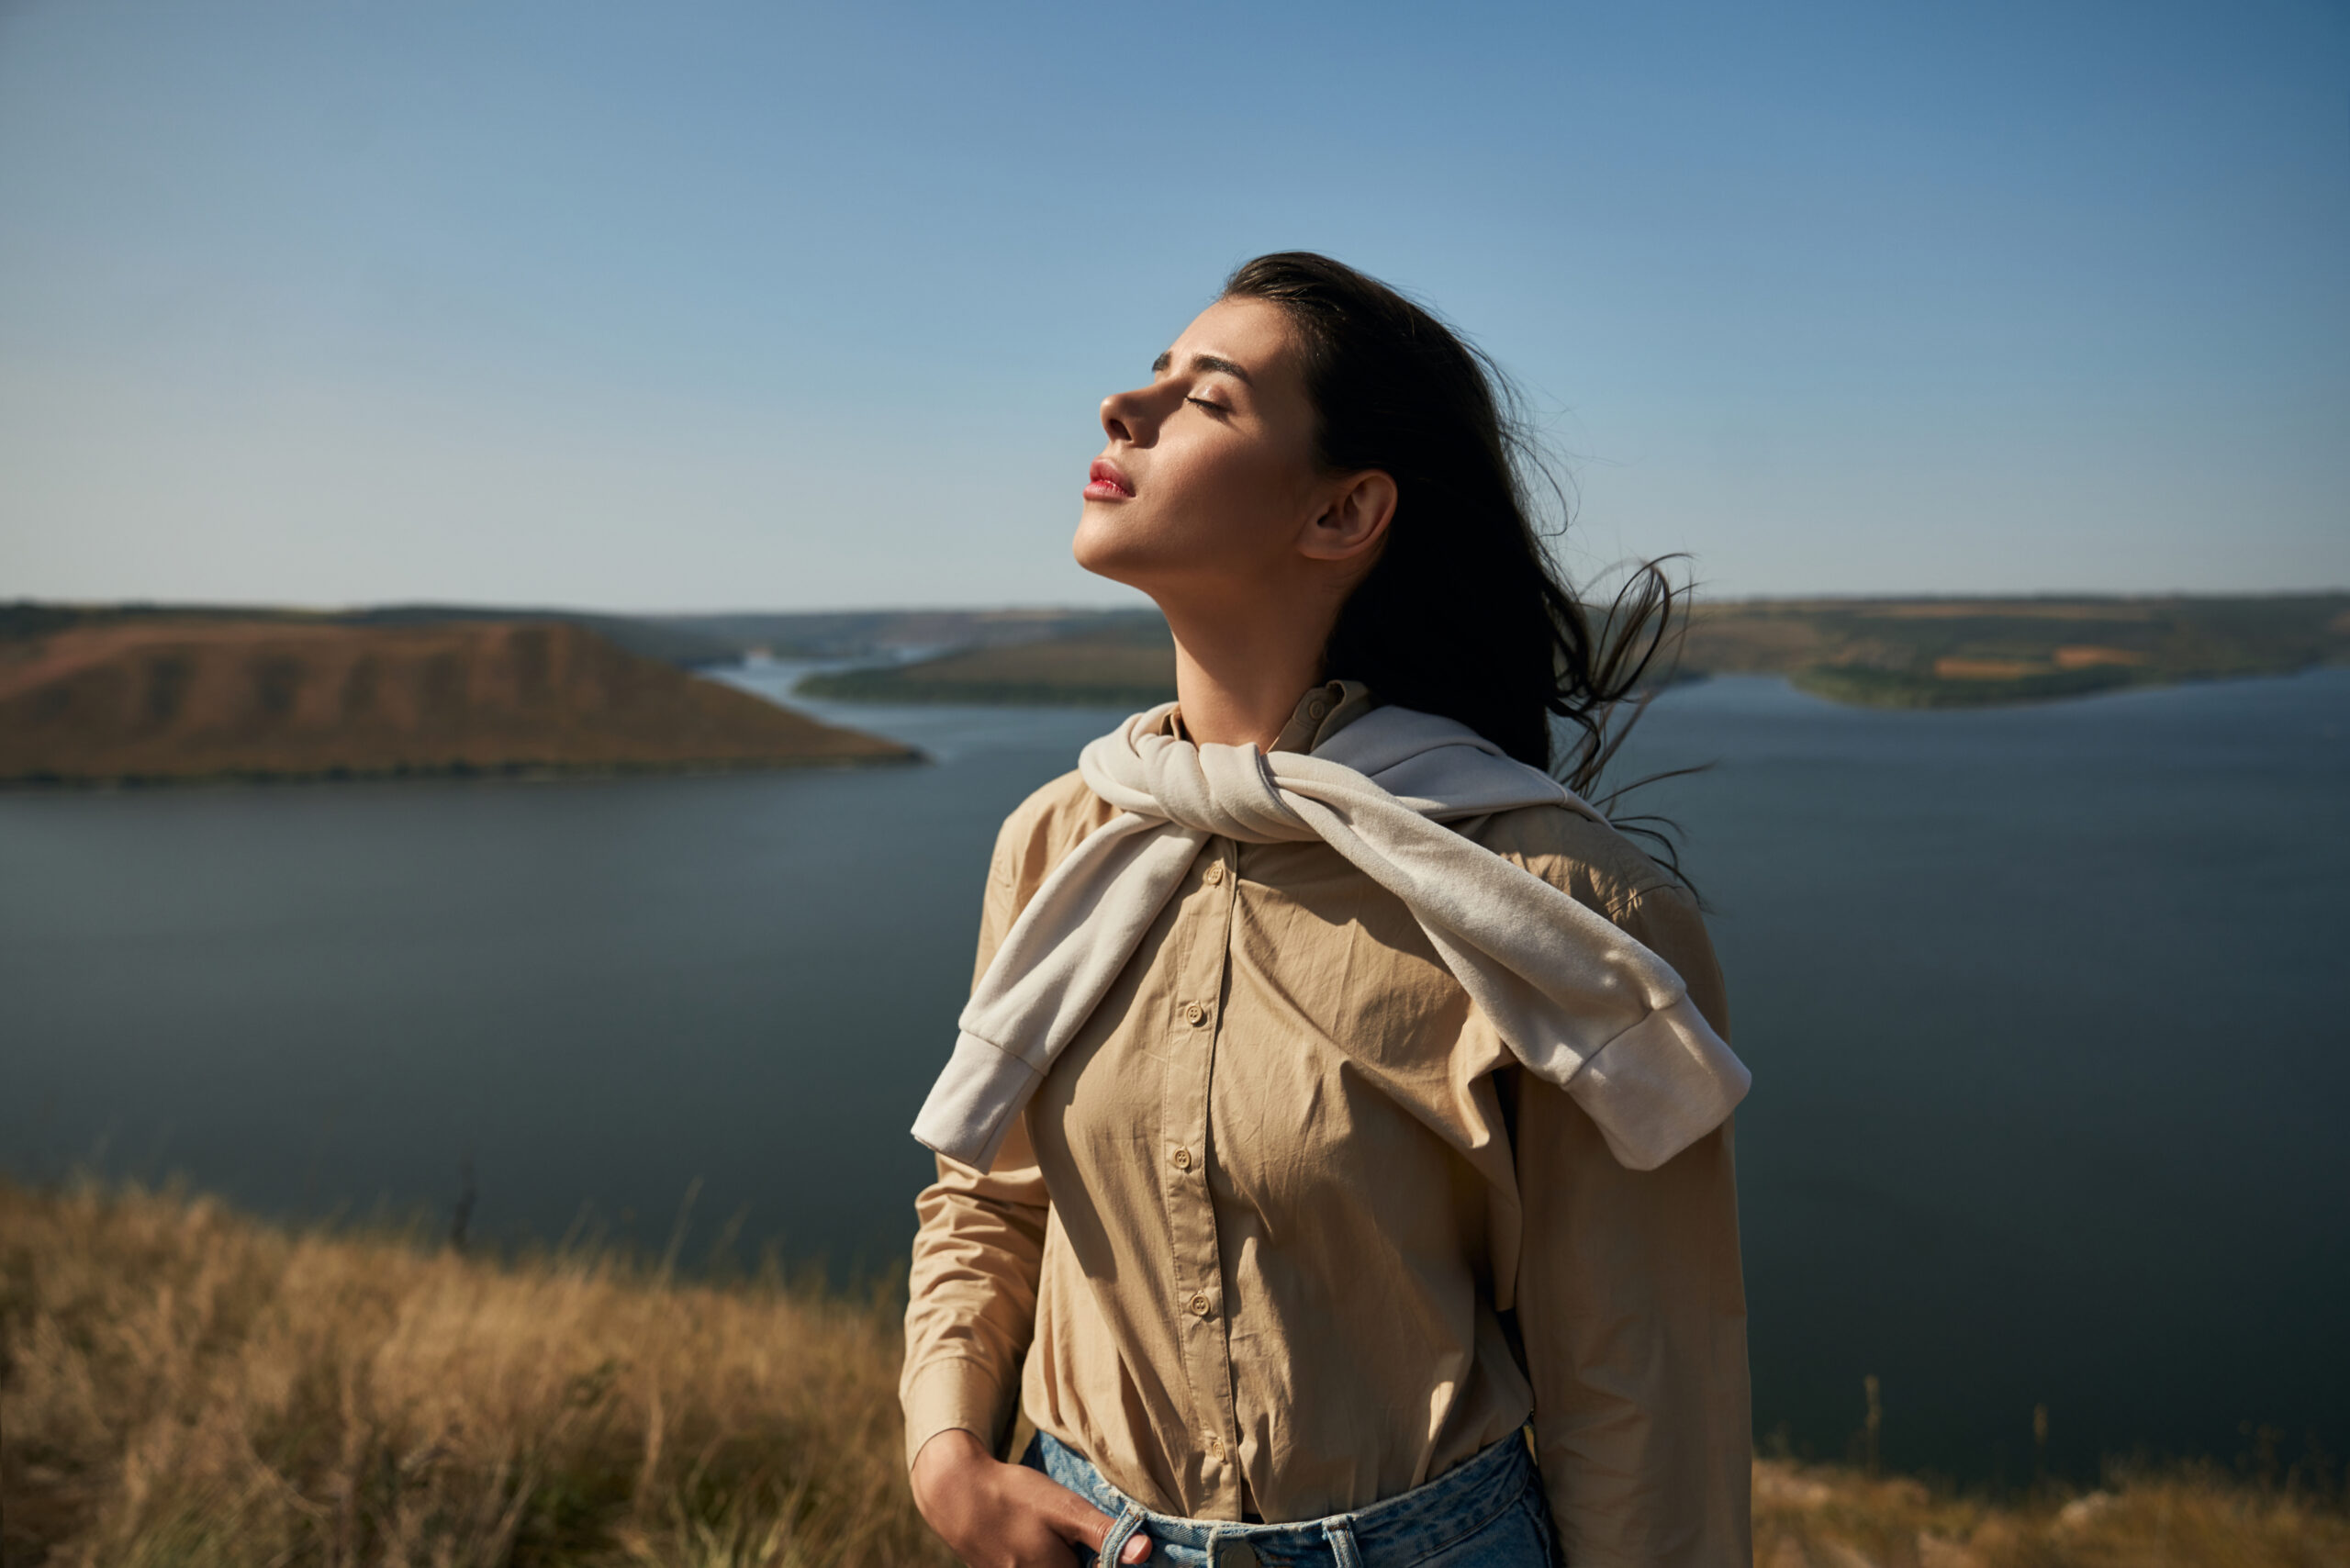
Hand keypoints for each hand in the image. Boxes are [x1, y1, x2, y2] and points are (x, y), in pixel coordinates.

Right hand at [911, 1428, 1152, 1567]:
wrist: (957, 1494)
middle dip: (1089, 1559)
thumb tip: (1146, 1553)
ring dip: (1068, 1557)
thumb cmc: (1015, 1497)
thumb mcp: (1064, 1508)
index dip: (1109, 1561)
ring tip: (1060, 1537)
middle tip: (1082, 1536)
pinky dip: (1050, 1559)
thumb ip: (1105, 1534)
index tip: (1112, 1546)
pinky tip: (1040, 1540)